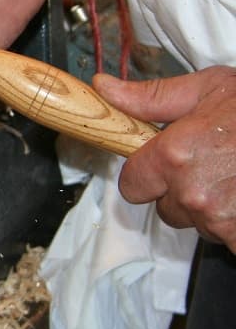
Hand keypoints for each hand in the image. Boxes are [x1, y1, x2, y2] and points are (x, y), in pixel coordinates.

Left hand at [96, 68, 235, 252]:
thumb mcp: (208, 89)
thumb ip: (150, 98)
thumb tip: (104, 89)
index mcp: (173, 156)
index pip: (131, 185)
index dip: (147, 174)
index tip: (163, 163)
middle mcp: (192, 193)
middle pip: (166, 208)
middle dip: (182, 191)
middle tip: (214, 165)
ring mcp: (222, 220)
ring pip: (199, 224)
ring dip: (213, 208)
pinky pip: (229, 239)